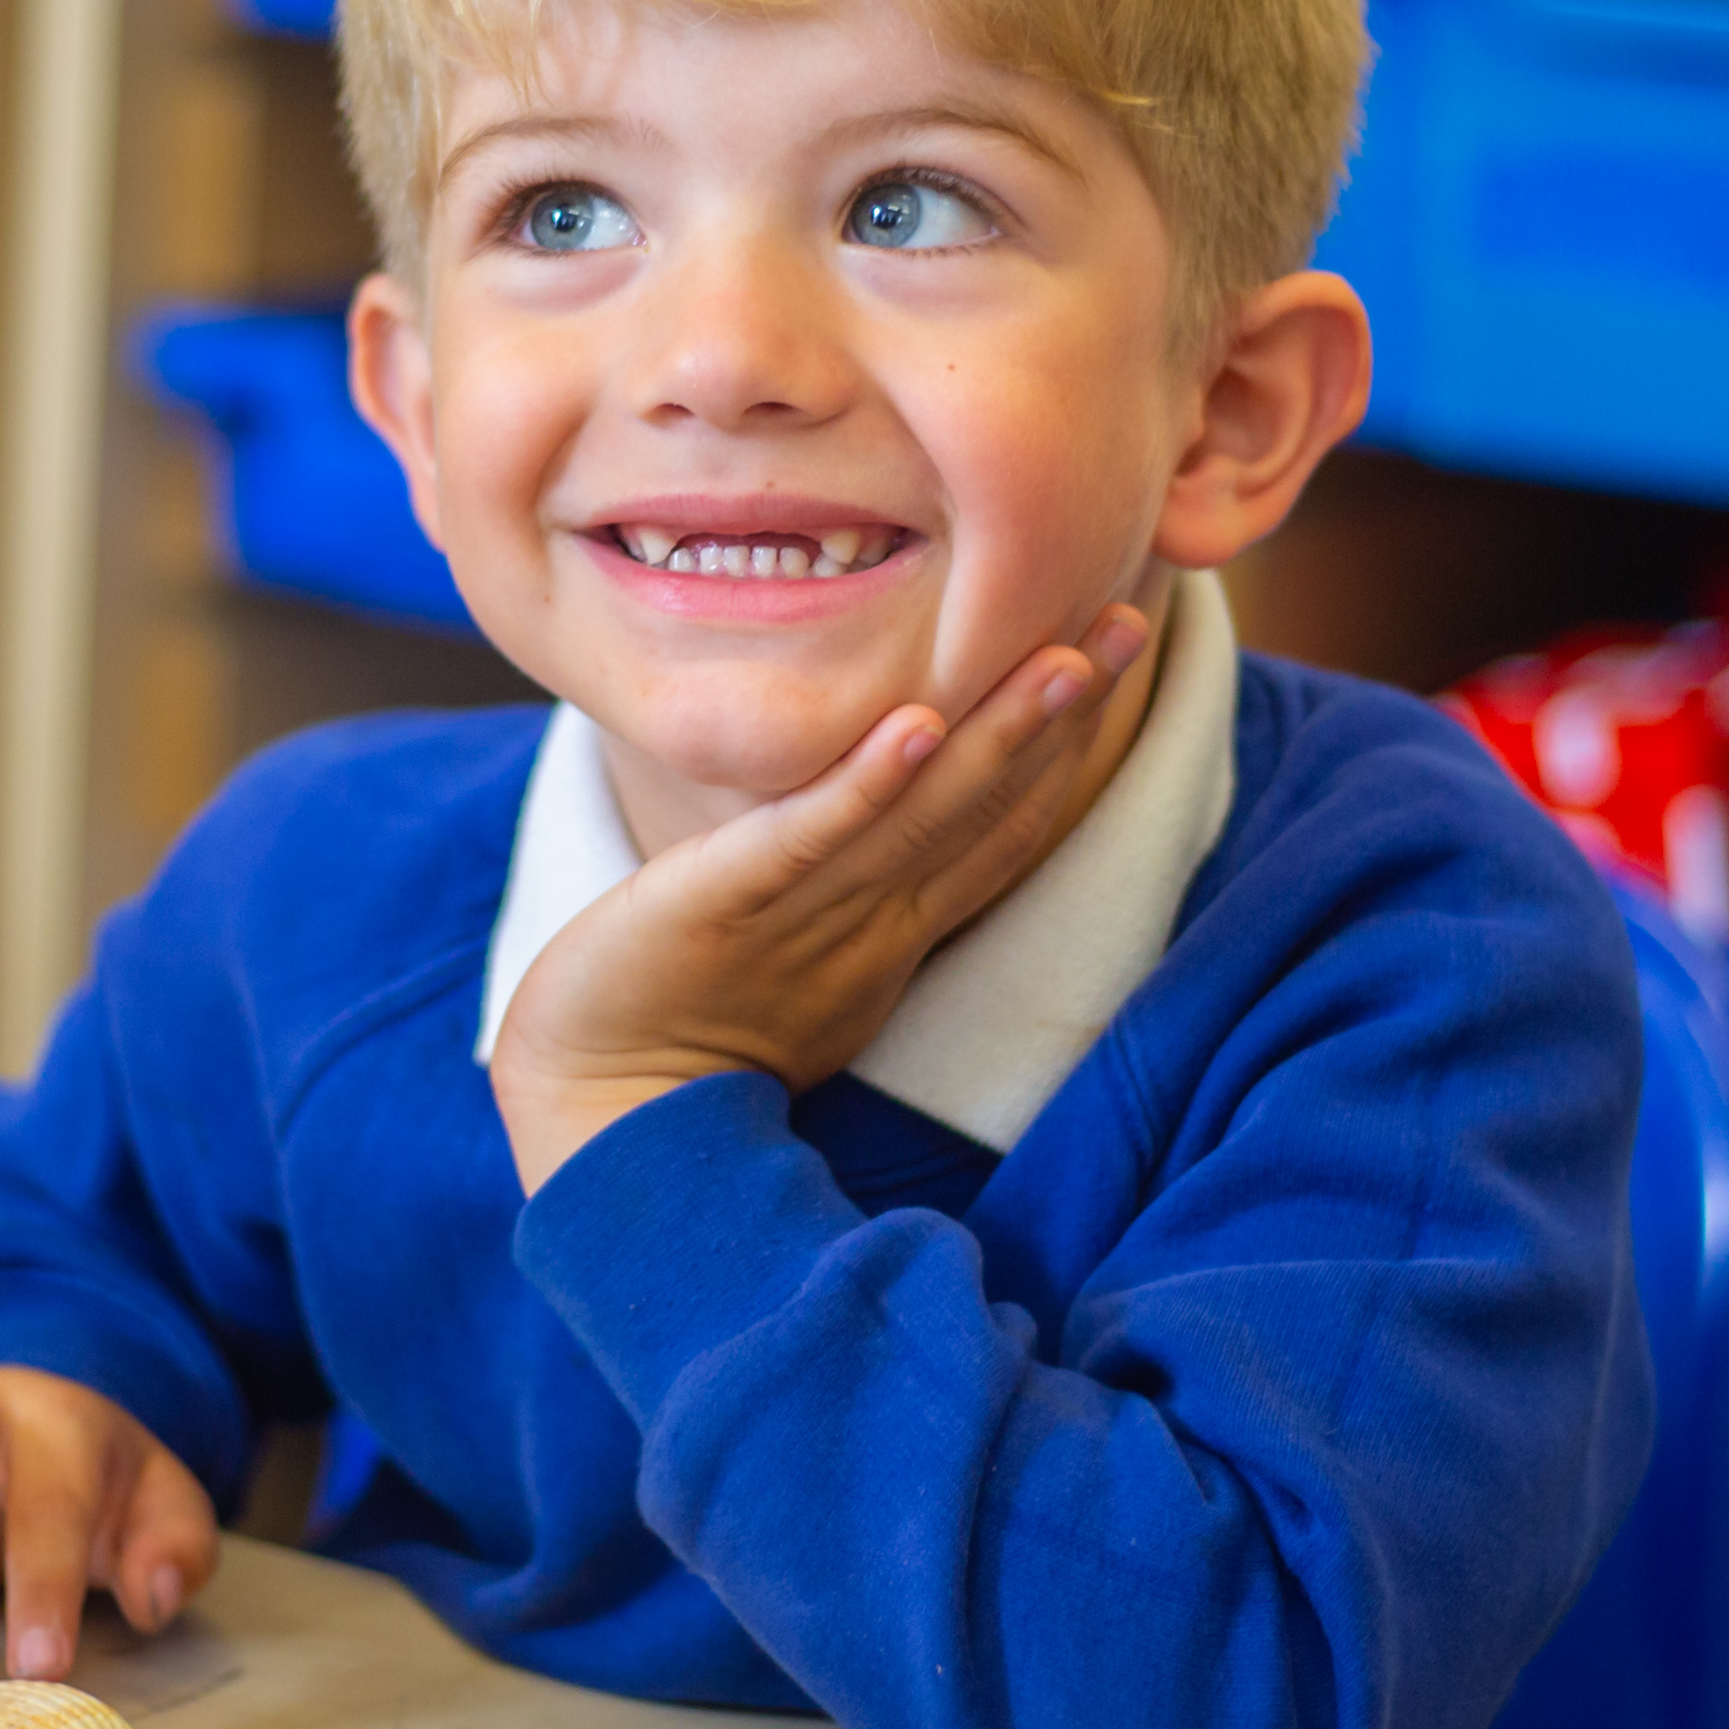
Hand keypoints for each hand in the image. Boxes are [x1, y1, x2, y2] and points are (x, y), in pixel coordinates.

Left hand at [488, 603, 1154, 1193]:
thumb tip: (893, 803)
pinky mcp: (731, 902)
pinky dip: (868, 784)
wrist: (597, 1111)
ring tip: (1066, 656)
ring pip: (927, 813)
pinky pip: (812, 838)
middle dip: (1063, 712)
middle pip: (988, 804)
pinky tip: (916, 726)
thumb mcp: (797, 948)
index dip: (1063, 743)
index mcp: (891, 925)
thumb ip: (852, 882)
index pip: (999, 824)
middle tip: (1131, 618)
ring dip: (1002, 733)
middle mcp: (871, 916)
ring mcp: (810, 911)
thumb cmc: (681, 1019)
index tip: (1107, 651)